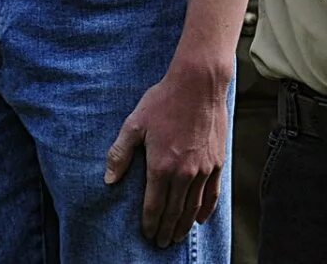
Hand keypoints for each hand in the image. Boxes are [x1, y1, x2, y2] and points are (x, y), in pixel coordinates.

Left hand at [104, 62, 229, 247]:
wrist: (199, 84)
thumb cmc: (164, 101)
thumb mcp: (134, 124)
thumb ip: (120, 153)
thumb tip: (109, 179)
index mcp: (161, 166)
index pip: (154, 205)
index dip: (150, 223)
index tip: (148, 234)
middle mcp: (184, 173)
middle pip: (174, 212)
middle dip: (167, 230)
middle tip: (162, 243)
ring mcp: (203, 169)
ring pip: (193, 207)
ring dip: (184, 225)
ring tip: (178, 237)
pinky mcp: (217, 162)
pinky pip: (212, 194)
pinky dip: (206, 210)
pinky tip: (200, 219)